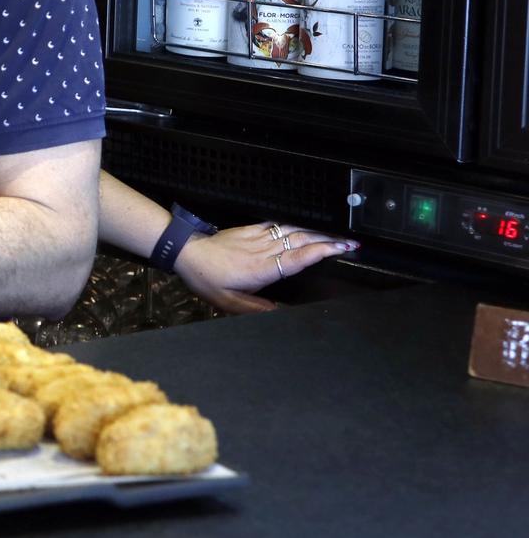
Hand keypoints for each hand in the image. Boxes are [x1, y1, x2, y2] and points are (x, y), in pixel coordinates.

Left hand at [174, 223, 356, 313]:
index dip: (322, 251)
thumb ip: (256, 309)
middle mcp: (263, 250)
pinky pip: (277, 224)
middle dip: (329, 240)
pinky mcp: (250, 229)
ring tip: (337, 234)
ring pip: (292, 230)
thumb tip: (281, 314)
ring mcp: (257, 237)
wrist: (186, 252)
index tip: (343, 248)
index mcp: (261, 268)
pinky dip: (296, 223)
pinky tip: (308, 224)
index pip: (298, 257)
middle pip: (302, 240)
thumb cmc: (206, 279)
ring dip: (317, 230)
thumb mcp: (228, 303)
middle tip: (352, 241)